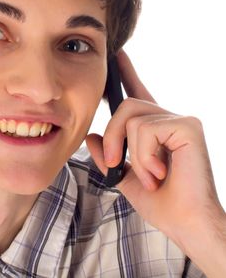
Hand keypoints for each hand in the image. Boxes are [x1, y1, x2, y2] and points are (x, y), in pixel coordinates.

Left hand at [86, 50, 225, 276]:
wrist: (186, 223)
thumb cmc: (162, 202)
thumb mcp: (124, 177)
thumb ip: (107, 157)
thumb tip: (91, 137)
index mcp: (153, 129)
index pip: (136, 93)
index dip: (126, 72)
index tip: (117, 54)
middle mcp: (166, 119)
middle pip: (125, 106)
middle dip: (112, 136)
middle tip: (114, 163)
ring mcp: (179, 119)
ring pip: (132, 118)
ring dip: (131, 153)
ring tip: (149, 175)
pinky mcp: (187, 126)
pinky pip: (146, 129)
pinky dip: (144, 156)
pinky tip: (159, 172)